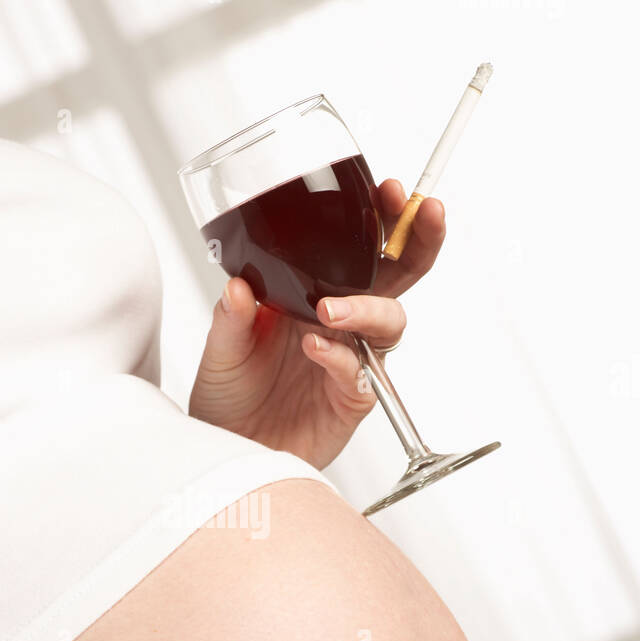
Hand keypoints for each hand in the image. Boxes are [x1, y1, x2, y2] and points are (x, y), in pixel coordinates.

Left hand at [189, 180, 445, 469]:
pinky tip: (316, 349)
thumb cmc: (230, 396)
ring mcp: (349, 359)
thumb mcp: (221, 346)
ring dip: (366, 308)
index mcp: (313, 295)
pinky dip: (339, 358)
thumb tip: (239, 286)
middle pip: (398, 277)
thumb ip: (232, 316)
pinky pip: (358, 373)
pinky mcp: (349, 400)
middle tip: (419, 212)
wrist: (225, 448)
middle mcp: (339, 323)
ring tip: (331, 310)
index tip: (390, 192)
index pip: (361, 251)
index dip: (383, 221)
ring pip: (388, 323)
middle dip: (416, 241)